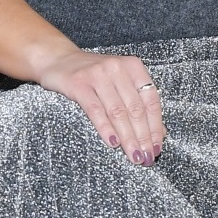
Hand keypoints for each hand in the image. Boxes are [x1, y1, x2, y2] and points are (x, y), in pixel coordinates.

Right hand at [37, 50, 164, 165]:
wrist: (57, 59)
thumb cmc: (93, 75)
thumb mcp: (119, 83)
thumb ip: (138, 103)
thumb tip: (159, 134)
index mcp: (133, 67)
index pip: (151, 101)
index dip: (155, 127)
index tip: (156, 148)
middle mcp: (117, 68)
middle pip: (135, 108)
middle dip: (143, 137)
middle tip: (146, 157)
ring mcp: (97, 75)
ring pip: (118, 112)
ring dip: (128, 137)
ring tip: (133, 155)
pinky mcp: (78, 84)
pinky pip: (96, 110)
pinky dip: (106, 129)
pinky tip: (113, 144)